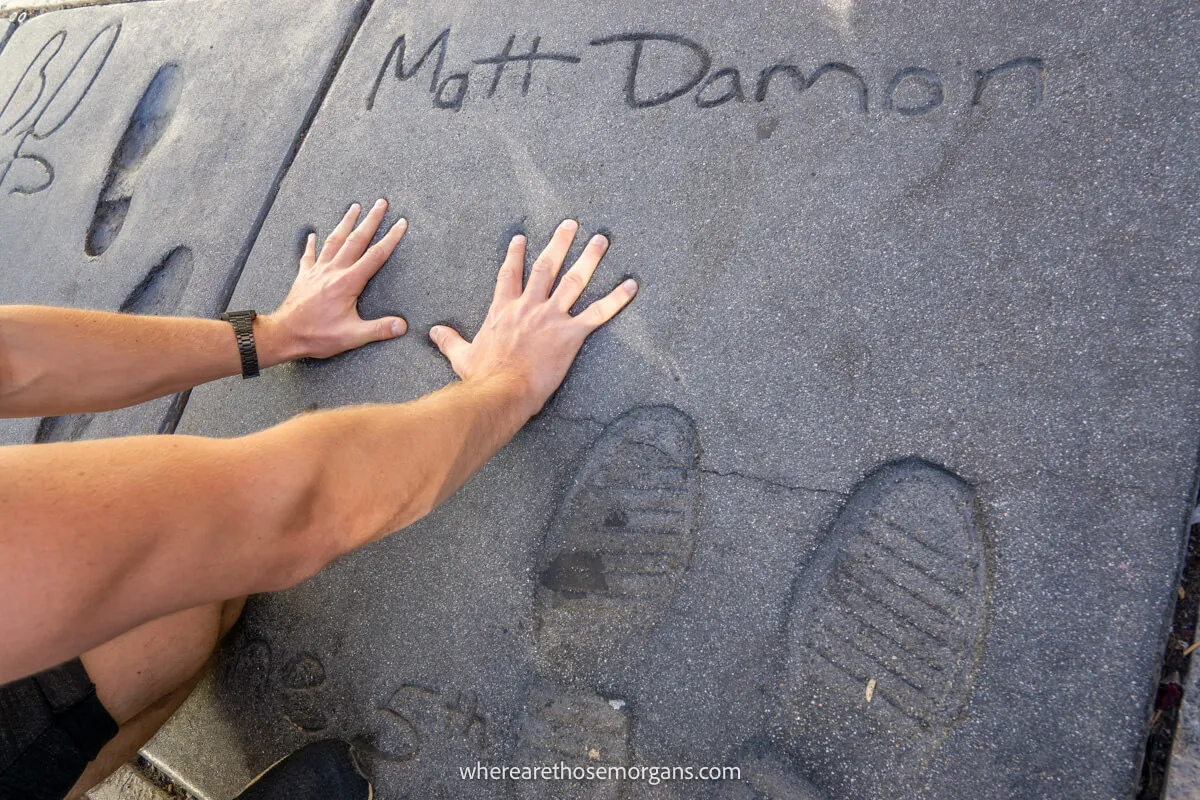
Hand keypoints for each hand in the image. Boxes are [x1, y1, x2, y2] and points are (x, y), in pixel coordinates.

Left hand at [266, 200, 408, 359]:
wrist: (284, 334)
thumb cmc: (317, 335)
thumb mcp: (352, 336)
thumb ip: (379, 329)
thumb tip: (402, 325)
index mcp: (348, 283)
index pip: (375, 256)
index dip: (391, 238)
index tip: (401, 223)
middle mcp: (333, 271)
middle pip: (356, 240)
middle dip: (371, 220)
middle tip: (380, 203)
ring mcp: (317, 271)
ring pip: (334, 240)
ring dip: (345, 222)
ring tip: (354, 207)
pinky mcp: (304, 276)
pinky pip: (309, 255)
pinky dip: (311, 244)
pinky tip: (312, 234)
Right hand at [429, 220, 637, 412]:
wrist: (501, 391)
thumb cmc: (482, 377)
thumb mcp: (461, 356)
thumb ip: (449, 341)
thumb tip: (434, 332)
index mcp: (503, 310)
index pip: (510, 275)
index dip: (515, 255)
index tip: (521, 239)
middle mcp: (529, 306)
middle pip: (546, 267)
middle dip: (559, 243)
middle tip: (571, 224)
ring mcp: (551, 317)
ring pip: (574, 280)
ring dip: (590, 258)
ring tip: (601, 240)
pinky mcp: (571, 334)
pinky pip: (599, 312)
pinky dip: (618, 298)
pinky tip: (632, 284)